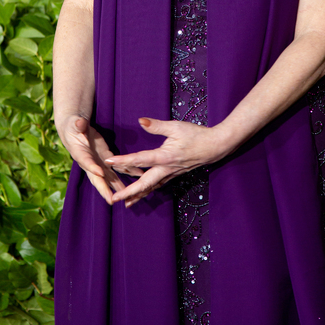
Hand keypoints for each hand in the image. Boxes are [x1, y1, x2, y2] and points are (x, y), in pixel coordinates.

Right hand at [58, 115, 142, 204]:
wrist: (75, 129)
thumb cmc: (73, 125)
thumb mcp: (74, 124)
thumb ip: (78, 125)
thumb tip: (80, 123)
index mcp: (80, 153)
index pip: (85, 161)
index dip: (92, 167)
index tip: (100, 173)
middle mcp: (90, 162)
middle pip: (97, 177)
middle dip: (105, 189)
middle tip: (112, 200)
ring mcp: (99, 162)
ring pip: (108, 177)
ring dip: (117, 187)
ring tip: (127, 197)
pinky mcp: (106, 158)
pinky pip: (117, 167)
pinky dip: (127, 172)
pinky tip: (138, 176)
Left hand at [108, 117, 229, 207]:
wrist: (215, 146)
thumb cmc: (196, 134)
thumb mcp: (176, 127)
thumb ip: (157, 125)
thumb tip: (140, 121)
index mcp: (165, 156)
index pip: (140, 159)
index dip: (123, 160)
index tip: (108, 161)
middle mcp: (167, 168)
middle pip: (144, 183)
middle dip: (129, 192)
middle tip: (113, 199)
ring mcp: (171, 174)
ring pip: (152, 187)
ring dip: (138, 195)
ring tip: (126, 203)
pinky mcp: (175, 174)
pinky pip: (159, 185)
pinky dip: (149, 190)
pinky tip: (143, 193)